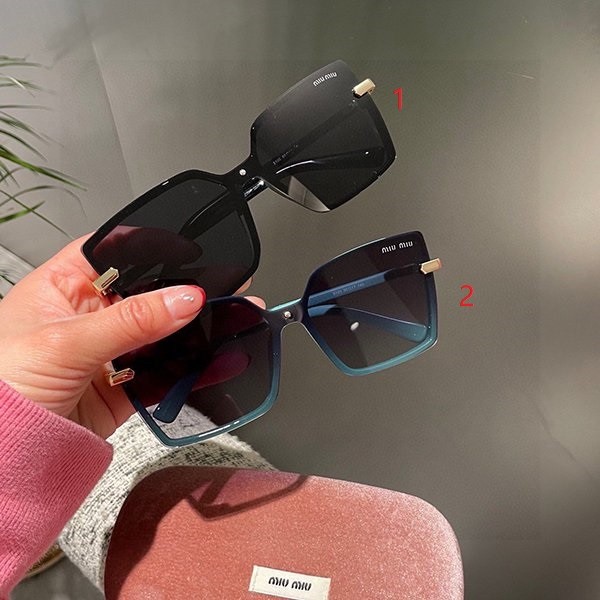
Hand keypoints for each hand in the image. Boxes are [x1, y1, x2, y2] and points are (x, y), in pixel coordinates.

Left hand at [0, 234, 206, 437]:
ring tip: (215, 329)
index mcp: (63, 286)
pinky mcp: (125, 385)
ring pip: (160, 334)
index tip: (189, 255)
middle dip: (177, 296)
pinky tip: (207, 364)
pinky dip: (187, 371)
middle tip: (206, 298)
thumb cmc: (1, 390)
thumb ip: (131, 320)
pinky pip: (165, 372)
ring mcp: (109, 351)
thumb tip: (183, 299)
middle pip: (144, 293)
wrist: (4, 457)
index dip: (151, 249)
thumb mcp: (66, 343)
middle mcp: (89, 315)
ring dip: (187, 335)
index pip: (115, 252)